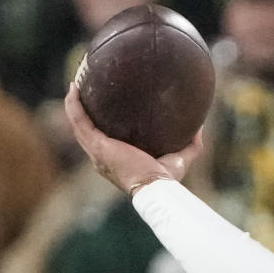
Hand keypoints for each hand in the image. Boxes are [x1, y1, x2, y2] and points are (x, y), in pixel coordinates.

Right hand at [64, 82, 204, 195]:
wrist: (155, 187)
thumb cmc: (165, 179)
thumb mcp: (180, 158)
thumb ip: (190, 144)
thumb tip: (200, 126)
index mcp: (116, 160)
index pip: (103, 140)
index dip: (98, 125)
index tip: (101, 107)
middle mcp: (101, 157)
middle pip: (86, 131)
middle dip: (82, 111)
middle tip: (83, 90)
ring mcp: (96, 152)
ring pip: (78, 124)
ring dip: (73, 104)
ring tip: (75, 85)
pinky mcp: (97, 145)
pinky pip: (79, 121)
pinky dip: (74, 105)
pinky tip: (74, 89)